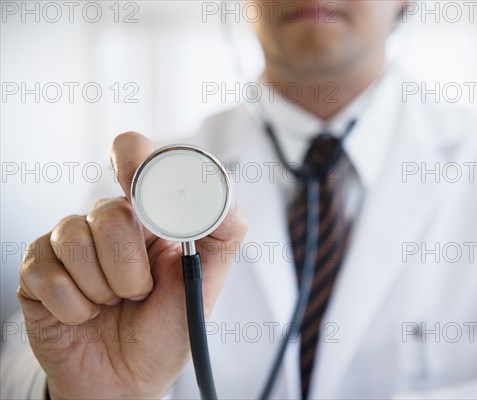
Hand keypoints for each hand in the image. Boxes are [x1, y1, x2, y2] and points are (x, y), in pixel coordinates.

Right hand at [17, 132, 246, 398]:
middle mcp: (109, 222)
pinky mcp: (38, 271)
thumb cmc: (168, 328)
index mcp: (150, 215)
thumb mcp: (207, 279)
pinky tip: (85, 314)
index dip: (137, 162)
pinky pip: (48, 272)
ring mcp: (70, 243)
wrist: (131, 380)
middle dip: (132, 266)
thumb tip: (221, 188)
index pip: (136, 155)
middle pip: (110, 210)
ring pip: (77, 239)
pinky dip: (75, 306)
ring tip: (114, 304)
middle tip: (140, 292)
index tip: (138, 182)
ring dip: (104, 289)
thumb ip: (223, 230)